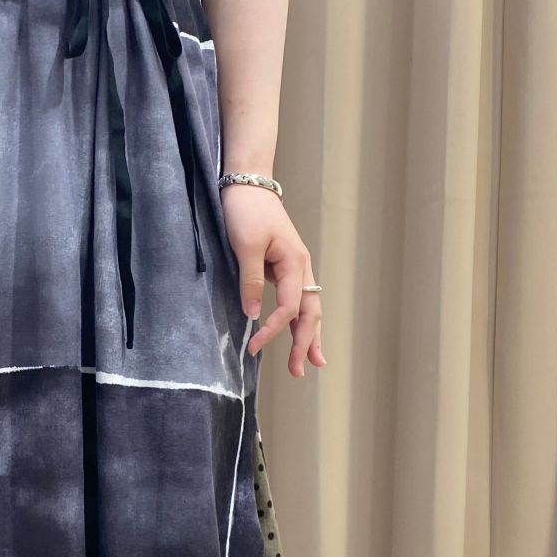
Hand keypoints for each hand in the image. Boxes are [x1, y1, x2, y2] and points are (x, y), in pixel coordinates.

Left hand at [221, 183, 325, 376]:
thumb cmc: (247, 210)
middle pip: (310, 312)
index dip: (274, 329)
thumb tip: (254, 315)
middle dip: (306, 343)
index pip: (290, 306)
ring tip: (311, 363)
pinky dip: (298, 320)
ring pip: (308, 308)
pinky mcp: (284, 268)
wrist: (249, 184)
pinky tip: (297, 335)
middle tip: (300, 371)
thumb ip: (250, 281)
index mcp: (294, 262)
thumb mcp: (245, 245)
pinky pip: (296, 300)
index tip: (255, 346)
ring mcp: (295, 268)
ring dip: (309, 335)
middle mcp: (301, 268)